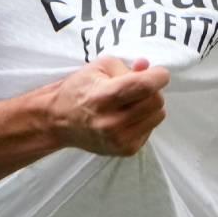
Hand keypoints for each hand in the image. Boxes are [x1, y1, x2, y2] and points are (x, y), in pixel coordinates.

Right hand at [47, 56, 169, 157]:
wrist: (59, 121)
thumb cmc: (78, 90)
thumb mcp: (99, 67)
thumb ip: (126, 66)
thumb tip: (147, 68)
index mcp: (104, 97)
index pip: (145, 86)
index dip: (158, 76)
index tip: (158, 73)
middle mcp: (112, 122)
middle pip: (156, 101)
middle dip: (152, 90)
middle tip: (138, 88)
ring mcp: (119, 139)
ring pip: (158, 115)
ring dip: (149, 106)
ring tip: (130, 103)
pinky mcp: (125, 150)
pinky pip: (151, 129)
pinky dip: (143, 120)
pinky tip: (126, 117)